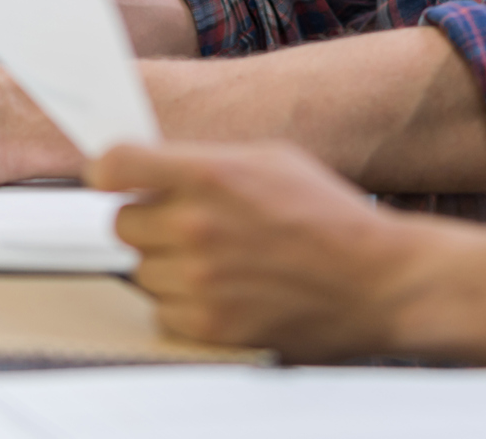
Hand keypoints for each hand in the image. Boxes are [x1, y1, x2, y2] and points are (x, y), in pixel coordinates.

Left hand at [87, 141, 429, 359]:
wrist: (379, 280)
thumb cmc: (330, 217)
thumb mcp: (270, 160)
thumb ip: (205, 159)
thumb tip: (151, 164)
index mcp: (210, 173)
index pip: (114, 164)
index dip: (107, 171)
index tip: (111, 178)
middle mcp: (196, 224)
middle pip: (122, 223)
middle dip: (150, 223)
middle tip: (188, 227)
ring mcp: (200, 279)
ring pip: (141, 270)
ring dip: (168, 267)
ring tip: (218, 263)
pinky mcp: (210, 326)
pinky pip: (162, 312)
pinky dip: (184, 306)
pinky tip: (223, 293)